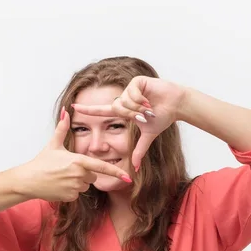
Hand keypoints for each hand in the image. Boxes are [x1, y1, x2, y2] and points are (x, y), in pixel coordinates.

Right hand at [24, 107, 132, 201]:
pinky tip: (59, 185)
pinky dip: (71, 190)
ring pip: (85, 185)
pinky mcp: (70, 197)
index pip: (102, 167)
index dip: (117, 172)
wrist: (28, 180)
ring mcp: (74, 187)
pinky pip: (77, 194)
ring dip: (78, 182)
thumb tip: (66, 110)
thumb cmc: (42, 162)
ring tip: (62, 177)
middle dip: (84, 173)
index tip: (128, 177)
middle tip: (68, 169)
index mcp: (78, 161)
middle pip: (92, 176)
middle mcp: (79, 175)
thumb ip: (63, 128)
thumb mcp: (53, 144)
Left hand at [71, 76, 186, 169]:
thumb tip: (135, 168)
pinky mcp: (136, 81)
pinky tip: (150, 99)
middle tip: (144, 116)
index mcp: (124, 110)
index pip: (102, 110)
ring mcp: (129, 89)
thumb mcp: (148, 135)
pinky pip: (132, 93)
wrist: (176, 105)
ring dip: (138, 108)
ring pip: (124, 101)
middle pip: (116, 108)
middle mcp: (124, 98)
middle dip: (132, 115)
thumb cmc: (163, 117)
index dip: (88, 109)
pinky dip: (141, 99)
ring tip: (149, 107)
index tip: (73, 107)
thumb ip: (139, 150)